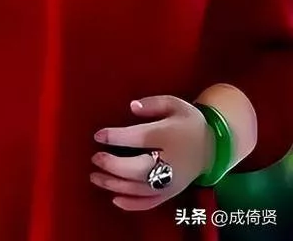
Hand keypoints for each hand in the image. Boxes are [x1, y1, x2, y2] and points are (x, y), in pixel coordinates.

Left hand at [90, 96, 213, 210]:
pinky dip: (131, 204)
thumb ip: (152, 104)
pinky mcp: (171, 194)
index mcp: (169, 136)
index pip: (139, 138)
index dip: (116, 137)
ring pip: (140, 189)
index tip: (98, 135)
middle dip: (113, 165)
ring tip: (95, 177)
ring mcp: (171, 182)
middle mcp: (170, 162)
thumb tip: (132, 107)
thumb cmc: (188, 123)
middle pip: (138, 168)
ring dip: (115, 184)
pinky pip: (150, 203)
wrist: (212, 148)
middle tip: (95, 158)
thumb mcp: (174, 104)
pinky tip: (115, 198)